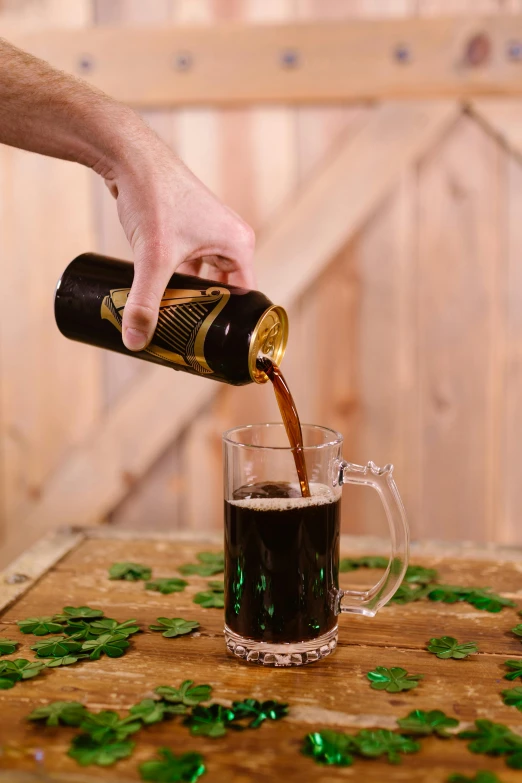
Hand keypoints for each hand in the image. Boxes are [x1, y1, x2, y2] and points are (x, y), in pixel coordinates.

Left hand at [100, 129, 255, 350]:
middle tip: (188, 338)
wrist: (129, 155)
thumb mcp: (153, 257)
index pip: (244, 298)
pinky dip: (175, 281)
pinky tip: (160, 296)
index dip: (230, 324)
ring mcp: (208, 233)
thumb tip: (135, 341)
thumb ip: (145, 302)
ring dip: (187, 297)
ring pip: (202, 279)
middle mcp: (230, 239)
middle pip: (223, 291)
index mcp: (239, 245)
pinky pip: (188, 266)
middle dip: (205, 313)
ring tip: (173, 321)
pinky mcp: (187, 229)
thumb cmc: (154, 196)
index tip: (212, 346)